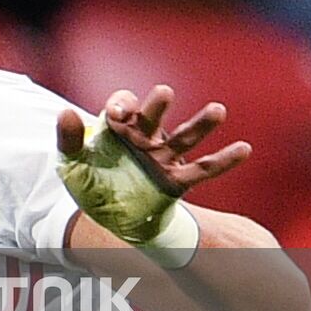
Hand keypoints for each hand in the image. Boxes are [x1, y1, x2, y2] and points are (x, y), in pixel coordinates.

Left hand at [56, 85, 251, 247]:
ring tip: (218, 110)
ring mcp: (162, 158)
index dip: (120, 105)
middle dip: (156, 106)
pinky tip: (244, 148)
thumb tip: (66, 112)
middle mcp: (142, 138)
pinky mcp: (175, 182)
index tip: (115, 114)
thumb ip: (69, 139)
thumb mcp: (72, 164)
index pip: (123, 106)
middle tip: (164, 93)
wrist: (112, 218)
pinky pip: (203, 170)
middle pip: (152, 117)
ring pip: (183, 138)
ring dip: (200, 125)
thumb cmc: (92, 184)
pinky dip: (224, 161)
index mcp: (118, 129)